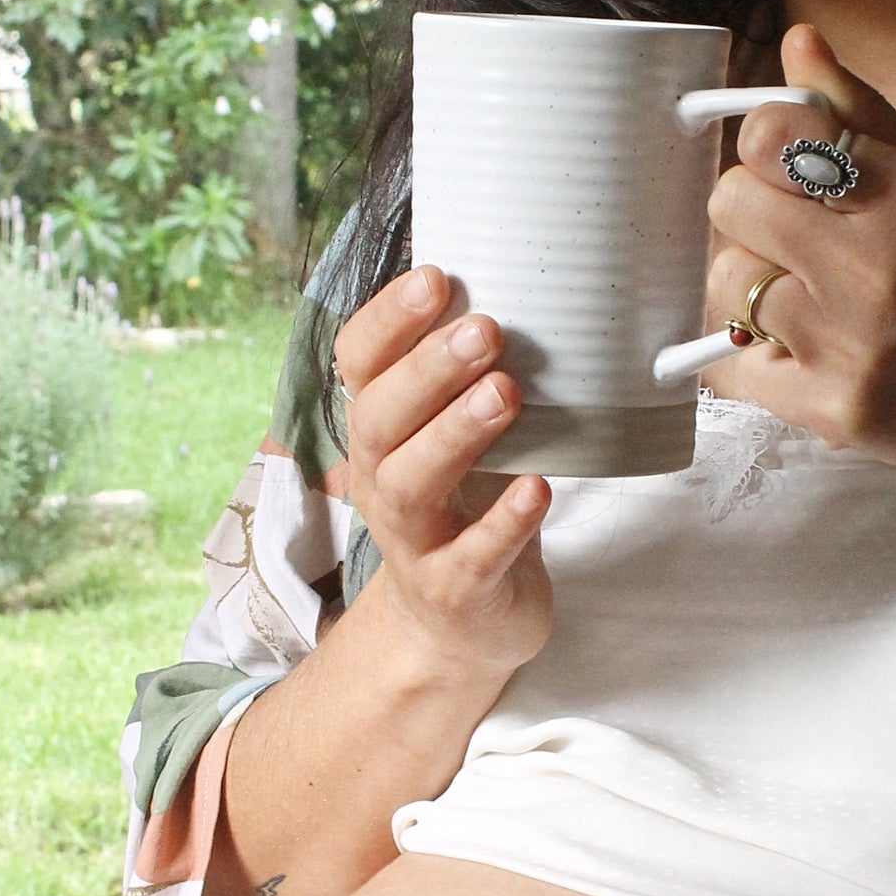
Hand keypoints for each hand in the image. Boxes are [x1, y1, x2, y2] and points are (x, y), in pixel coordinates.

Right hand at [333, 267, 553, 686]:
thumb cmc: (466, 505)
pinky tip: (537, 488)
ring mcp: (414, 539)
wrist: (459, 623)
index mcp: (380, 428)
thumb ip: (470, 372)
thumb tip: (516, 272)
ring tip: (504, 394)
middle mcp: (382, 479)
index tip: (437, 277)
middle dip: (427, 370)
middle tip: (484, 331)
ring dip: (456, 434)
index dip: (388, 320)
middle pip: (379, 420)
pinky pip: (472, 557)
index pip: (357, 364)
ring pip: (412, 484)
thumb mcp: (454, 431)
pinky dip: (505, 521)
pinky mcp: (456, 590)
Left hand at [706, 25, 895, 491]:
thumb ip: (867, 118)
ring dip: (752, 284)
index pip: (773, 133)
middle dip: (751, 210)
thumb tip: (797, 44)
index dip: (764, 143)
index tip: (785, 164)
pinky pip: (732, 362)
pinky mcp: (829, 408)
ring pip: (726, 280)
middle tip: (792, 234)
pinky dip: (754, 354)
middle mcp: (877, 264)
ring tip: (808, 298)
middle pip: (731, 201)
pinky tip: (804, 350)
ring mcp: (849, 342)